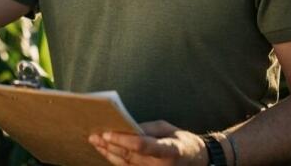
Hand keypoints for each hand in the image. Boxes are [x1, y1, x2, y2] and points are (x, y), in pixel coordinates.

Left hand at [88, 121, 207, 165]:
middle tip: (94, 135)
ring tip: (95, 142)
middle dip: (110, 145)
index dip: (123, 140)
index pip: (143, 146)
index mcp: (170, 150)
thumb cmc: (181, 141)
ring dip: (108, 153)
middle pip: (131, 157)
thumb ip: (147, 129)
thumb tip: (125, 127)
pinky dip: (115, 160)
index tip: (107, 132)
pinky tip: (105, 151)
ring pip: (126, 165)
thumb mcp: (167, 128)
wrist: (196, 161)